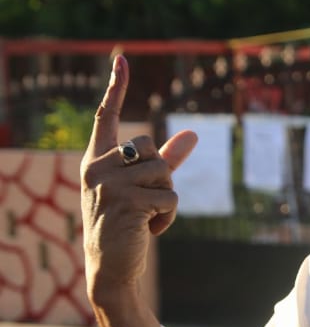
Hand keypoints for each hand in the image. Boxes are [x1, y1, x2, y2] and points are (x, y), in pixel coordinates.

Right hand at [80, 55, 196, 300]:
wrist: (111, 268)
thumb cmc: (126, 226)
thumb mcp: (142, 189)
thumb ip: (167, 160)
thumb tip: (194, 133)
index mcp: (97, 161)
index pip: (107, 118)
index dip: (116, 88)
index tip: (122, 58)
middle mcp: (97, 167)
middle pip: (150, 147)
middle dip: (160, 174)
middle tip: (145, 202)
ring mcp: (109, 184)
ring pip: (164, 172)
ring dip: (166, 198)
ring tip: (146, 218)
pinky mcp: (127, 202)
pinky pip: (170, 196)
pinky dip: (169, 215)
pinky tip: (149, 230)